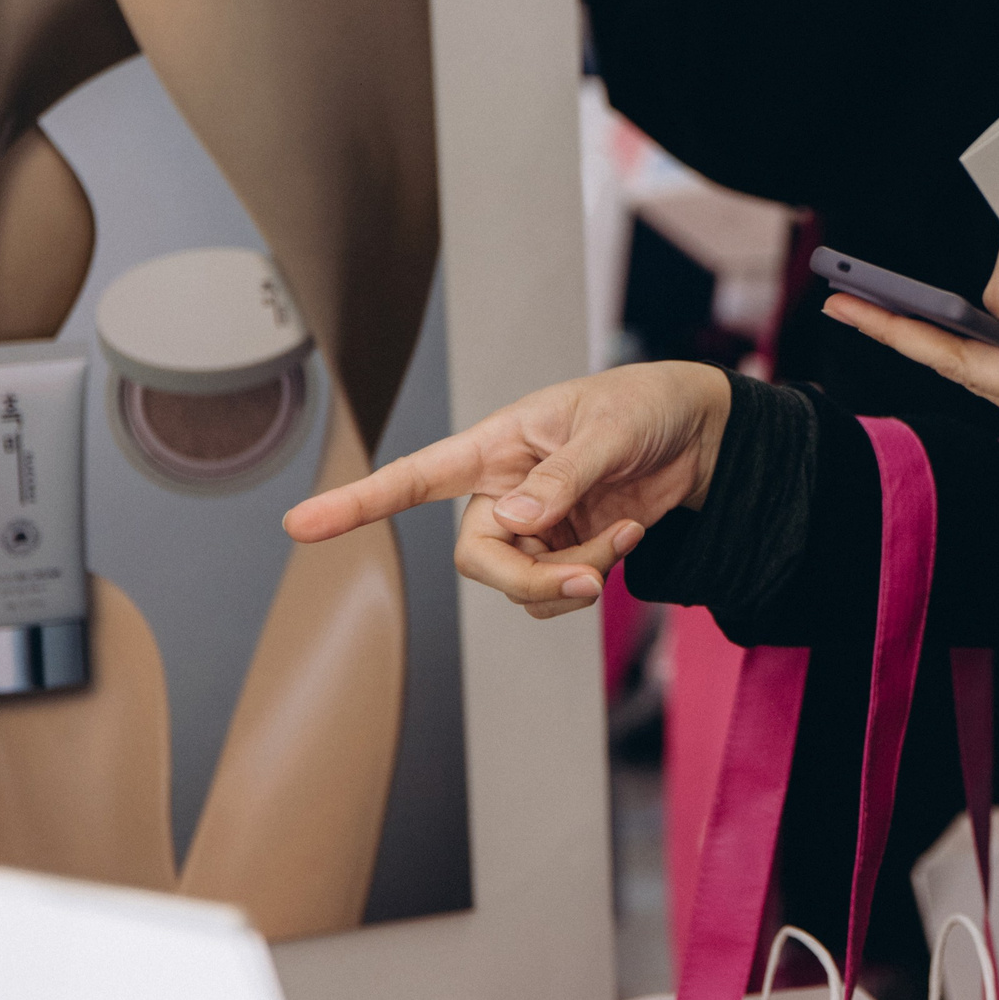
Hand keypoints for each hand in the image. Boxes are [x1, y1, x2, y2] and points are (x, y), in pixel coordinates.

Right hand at [282, 362, 732, 618]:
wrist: (698, 431)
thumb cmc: (644, 407)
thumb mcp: (608, 431)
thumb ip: (561, 479)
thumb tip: (513, 524)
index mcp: (495, 446)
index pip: (415, 477)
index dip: (358, 502)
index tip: (300, 524)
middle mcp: (502, 491)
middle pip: (479, 560)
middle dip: (529, 581)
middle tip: (588, 580)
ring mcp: (533, 526)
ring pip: (521, 585)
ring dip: (573, 579)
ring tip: (623, 536)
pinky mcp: (564, 551)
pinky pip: (555, 592)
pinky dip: (592, 579)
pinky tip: (626, 537)